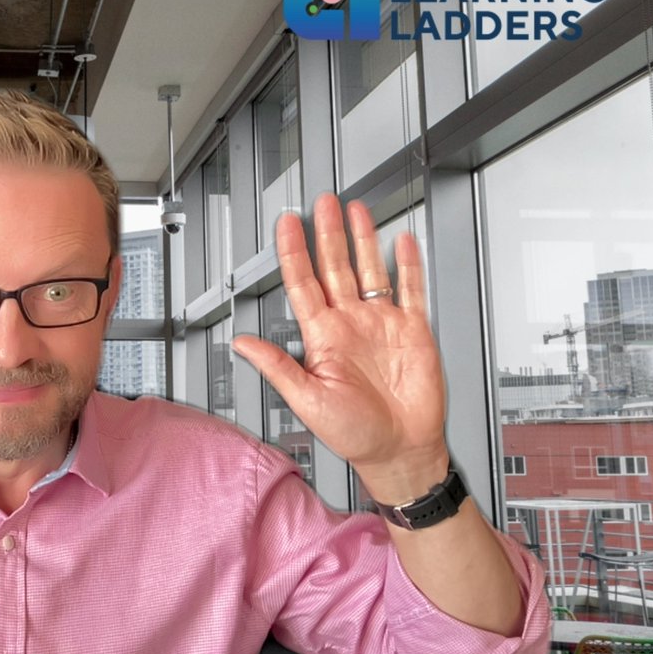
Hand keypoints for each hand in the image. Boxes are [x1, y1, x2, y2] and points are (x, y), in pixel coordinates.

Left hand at [233, 194, 447, 499]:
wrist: (400, 450)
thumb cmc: (354, 433)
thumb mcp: (306, 400)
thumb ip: (276, 366)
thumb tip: (240, 343)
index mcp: (322, 338)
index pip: (303, 284)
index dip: (294, 253)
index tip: (286, 225)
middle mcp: (349, 324)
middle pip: (335, 267)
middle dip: (328, 234)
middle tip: (322, 202)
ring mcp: (381, 324)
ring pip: (369, 271)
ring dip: (362, 240)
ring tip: (355, 210)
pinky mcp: (413, 331)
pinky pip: (410, 290)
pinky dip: (407, 265)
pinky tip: (400, 242)